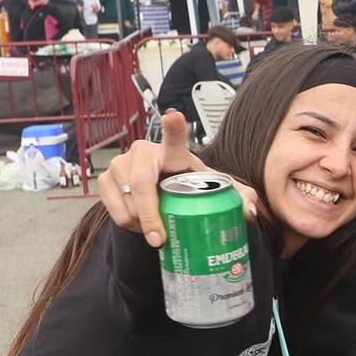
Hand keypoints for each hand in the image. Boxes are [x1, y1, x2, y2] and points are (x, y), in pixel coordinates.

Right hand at [102, 111, 258, 245]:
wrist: (163, 192)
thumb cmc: (188, 186)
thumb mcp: (213, 190)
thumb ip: (237, 198)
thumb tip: (249, 212)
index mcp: (174, 151)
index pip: (175, 136)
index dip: (174, 126)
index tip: (174, 115)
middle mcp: (143, 151)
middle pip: (141, 184)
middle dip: (150, 215)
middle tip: (160, 239)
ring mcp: (121, 163)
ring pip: (127, 202)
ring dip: (141, 223)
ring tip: (156, 226)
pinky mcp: (106, 178)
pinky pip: (114, 209)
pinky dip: (128, 223)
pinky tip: (140, 223)